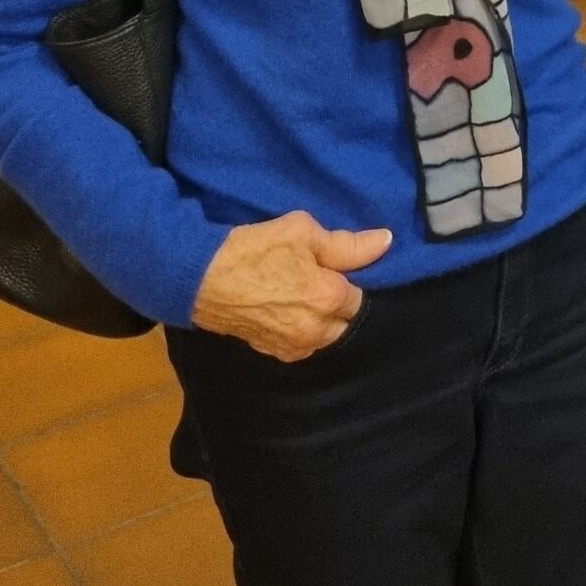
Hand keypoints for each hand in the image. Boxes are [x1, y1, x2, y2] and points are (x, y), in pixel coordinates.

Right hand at [192, 212, 390, 361]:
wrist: (199, 277)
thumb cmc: (253, 249)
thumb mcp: (302, 233)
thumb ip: (348, 244)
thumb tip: (386, 242)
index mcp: (329, 299)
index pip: (360, 296)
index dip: (347, 280)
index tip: (332, 269)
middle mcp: (317, 330)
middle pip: (345, 320)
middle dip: (338, 304)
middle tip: (316, 281)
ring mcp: (295, 346)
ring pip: (325, 335)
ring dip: (321, 320)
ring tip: (299, 295)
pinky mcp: (274, 353)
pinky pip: (302, 344)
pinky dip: (301, 330)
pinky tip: (286, 309)